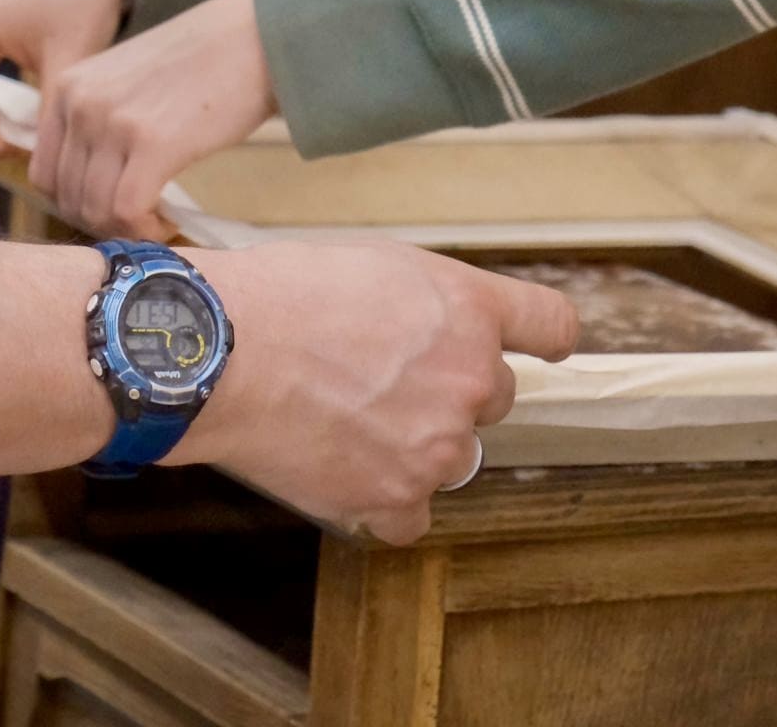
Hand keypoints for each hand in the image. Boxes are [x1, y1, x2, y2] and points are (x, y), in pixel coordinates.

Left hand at [32, 0, 271, 236]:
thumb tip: (91, 188)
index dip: (78, 204)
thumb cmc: (204, 59)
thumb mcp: (128, 80)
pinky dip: (145, 229)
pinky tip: (167, 221)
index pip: (45, 173)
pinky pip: (128, 211)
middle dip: (102, 220)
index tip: (113, 208)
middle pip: (67, 197)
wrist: (257, 33)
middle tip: (139, 219)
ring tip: (157, 218)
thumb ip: (100, 121)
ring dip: (125, 228)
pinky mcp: (152, 143)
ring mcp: (113, 121)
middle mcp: (80, 102)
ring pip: (94, 209)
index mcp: (69, 85)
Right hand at [175, 241, 578, 543]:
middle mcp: (469, 378)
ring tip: (348, 418)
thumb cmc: (285, 293)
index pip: (551, 326)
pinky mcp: (398, 498)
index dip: (545, 338)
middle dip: (448, 388)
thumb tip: (431, 329)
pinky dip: (384, 498)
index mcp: (469, 309)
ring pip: (452, 454)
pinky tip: (343, 466)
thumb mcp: (376, 264)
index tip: (543, 347)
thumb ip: (429, 303)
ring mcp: (437, 445)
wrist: (226, 352)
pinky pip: (413, 513)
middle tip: (382, 376)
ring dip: (416, 444)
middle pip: (492, 395)